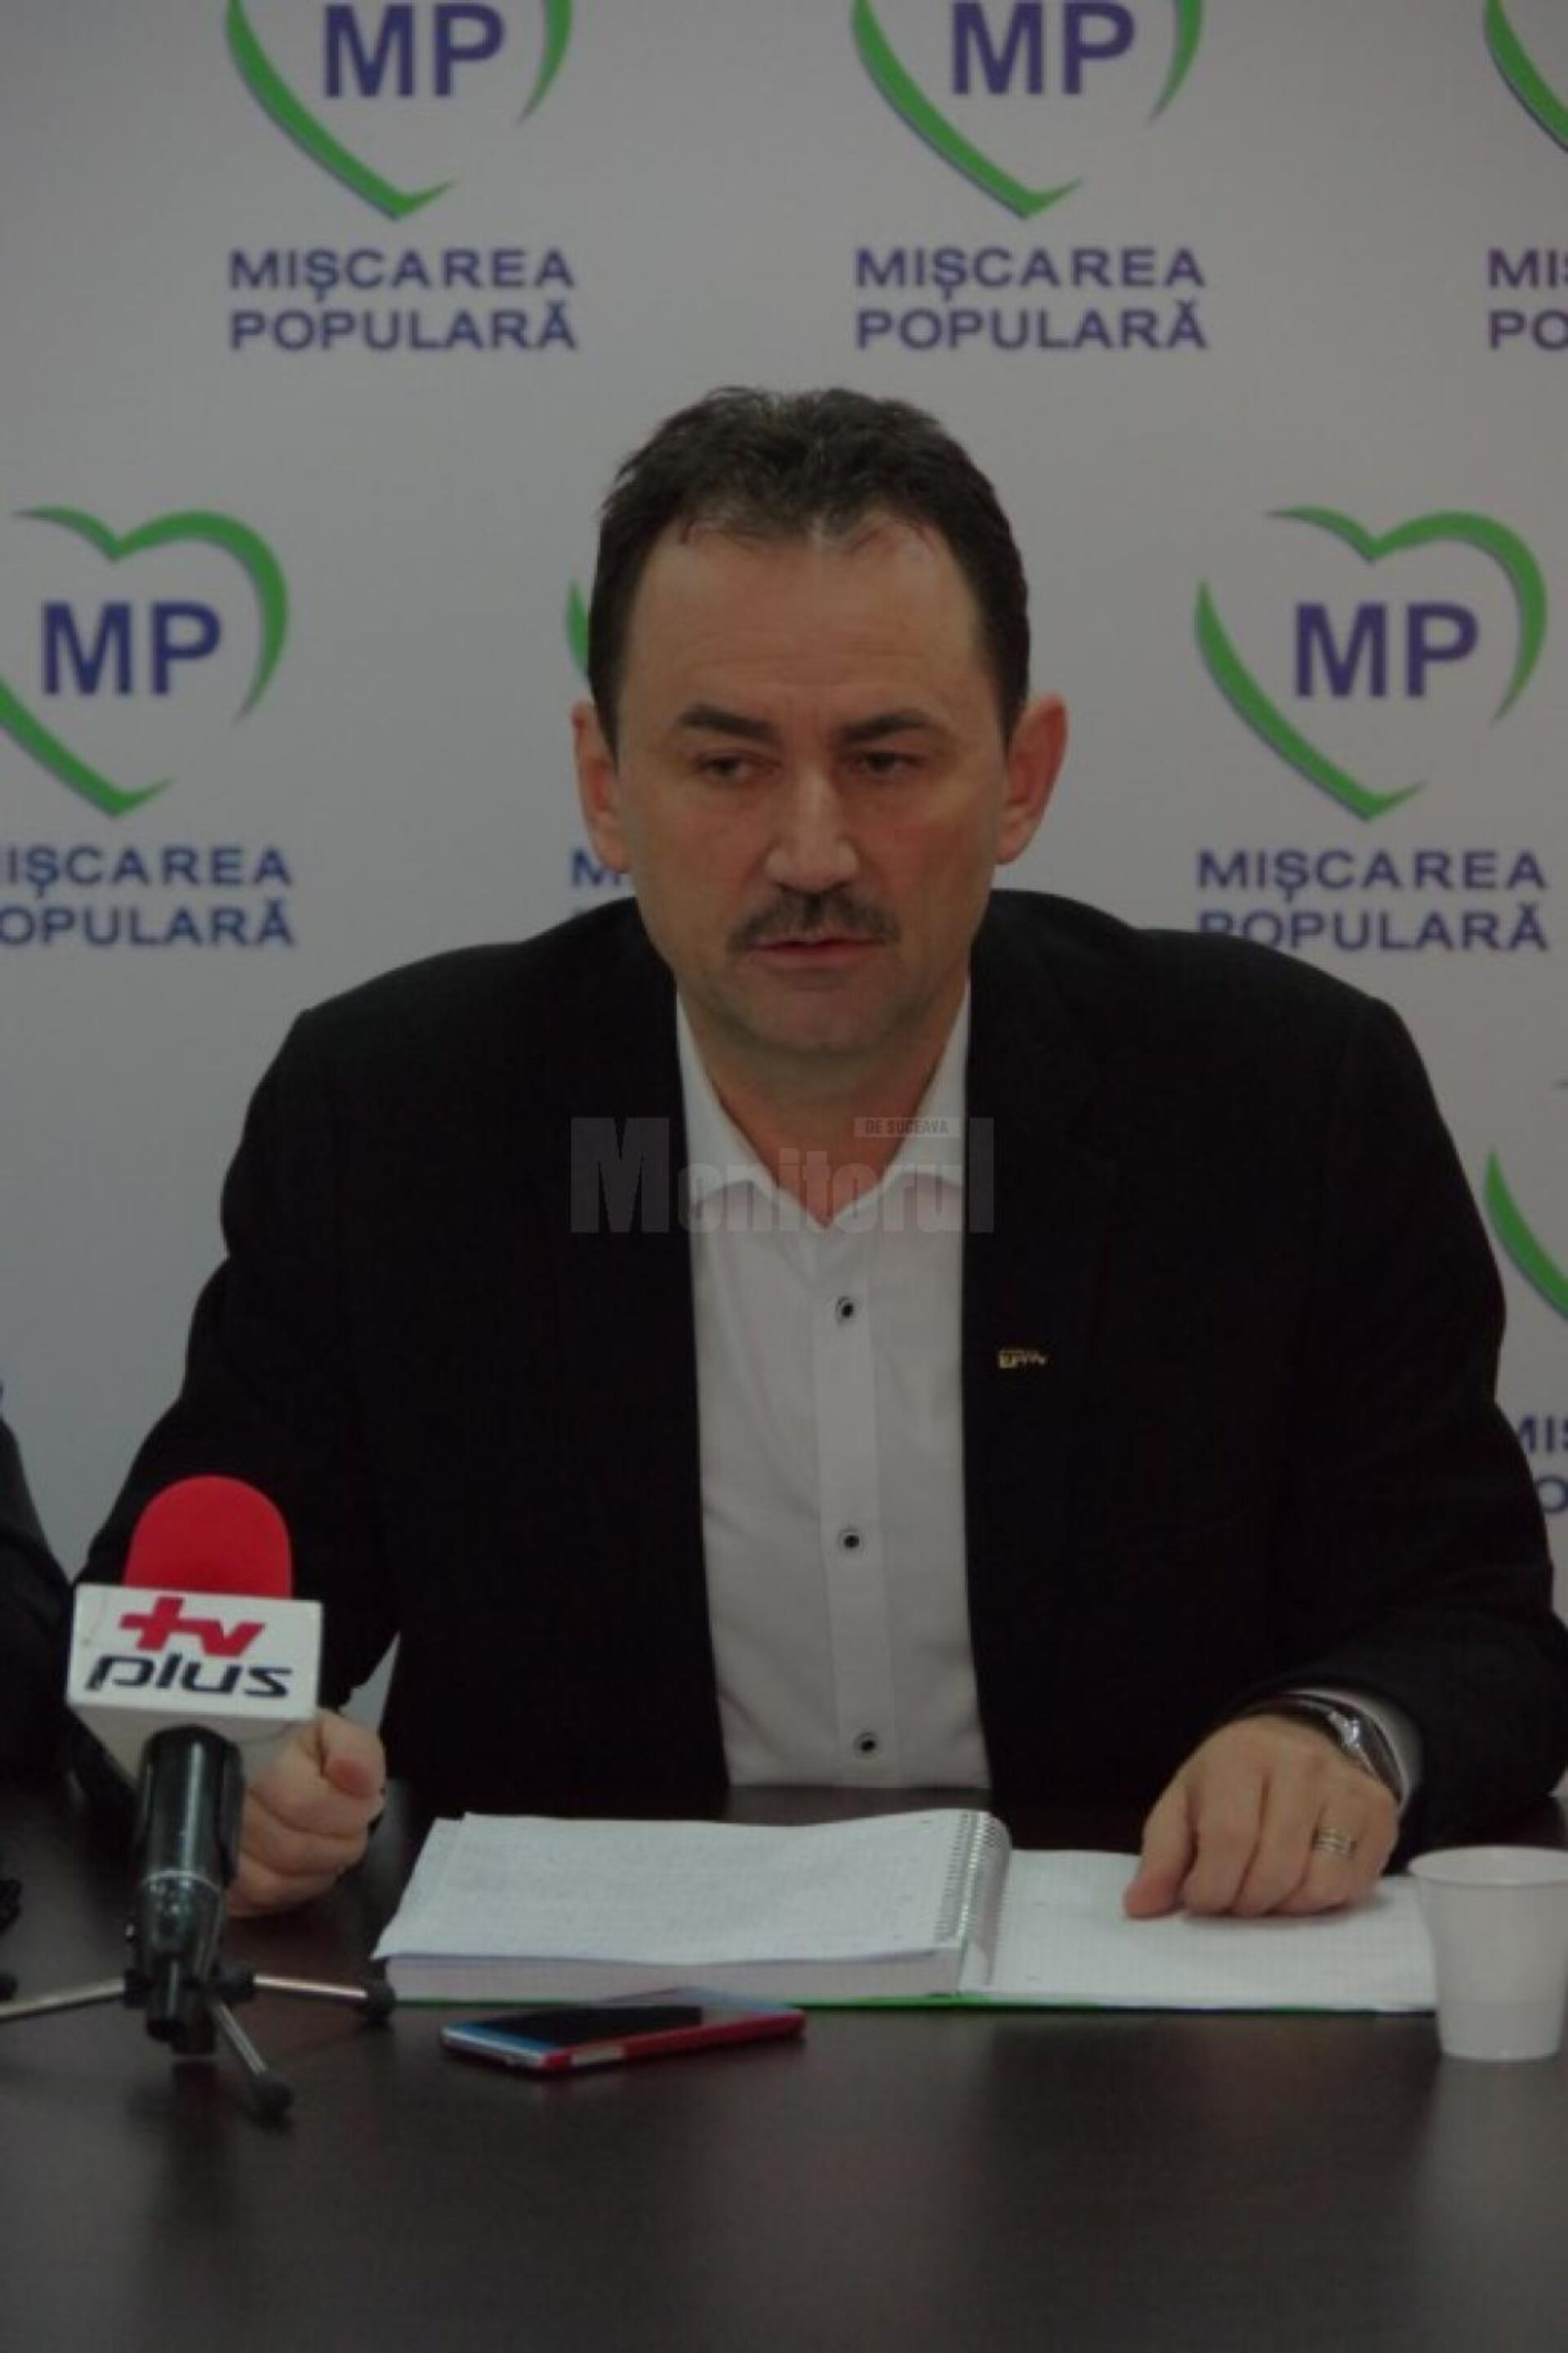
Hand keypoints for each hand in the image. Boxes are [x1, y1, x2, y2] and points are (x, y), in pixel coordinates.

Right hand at [229, 1710, 386, 1917]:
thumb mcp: (334, 1732)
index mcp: (255, 1759)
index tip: (369, 1802)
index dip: (348, 1812)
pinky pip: (254, 1901)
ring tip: (330, 1844)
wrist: (255, 1758)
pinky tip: (303, 1866)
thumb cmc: (297, 1746)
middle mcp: (221, 1802)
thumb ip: (356, 1751)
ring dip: (316, 1871)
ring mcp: (207, 1844)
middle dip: (339, 1844)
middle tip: (352, 1827)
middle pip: (291, 1850)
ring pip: (271, 1884)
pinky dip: (289, 1889)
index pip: (306, 1804)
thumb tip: (356, 1779)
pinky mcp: (209, 1876)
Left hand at [1123, 1713, 1398, 1919]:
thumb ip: (1162, 1855)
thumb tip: (1141, 1906)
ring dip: (1283, 1908)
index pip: (1228, 1839)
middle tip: (1233, 1901)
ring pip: (1317, 1883)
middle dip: (1245, 1903)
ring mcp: (1347, 1788)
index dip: (1210, 1887)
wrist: (1300, 1742)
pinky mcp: (1380, 1815)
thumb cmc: (1232, 1782)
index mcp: (1242, 1755)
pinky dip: (1320, 1902)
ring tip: (1265, 1893)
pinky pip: (1351, 1885)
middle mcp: (1301, 1764)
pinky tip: (1300, 1883)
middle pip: (1273, 1868)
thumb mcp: (1185, 1803)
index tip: (1200, 1898)